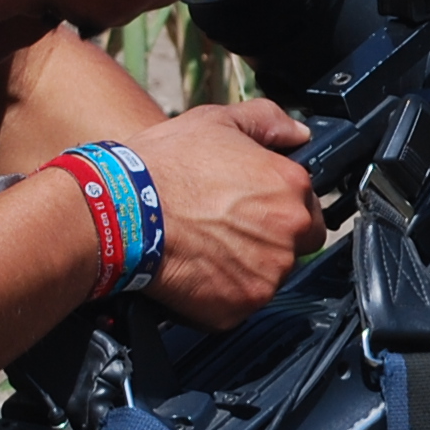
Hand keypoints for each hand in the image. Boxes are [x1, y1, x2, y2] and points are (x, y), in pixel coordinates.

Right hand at [133, 98, 322, 325]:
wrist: (120, 212)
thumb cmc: (163, 167)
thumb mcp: (218, 121)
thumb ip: (268, 122)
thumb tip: (298, 132)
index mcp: (291, 188)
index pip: (309, 204)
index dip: (279, 204)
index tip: (252, 205)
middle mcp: (288, 234)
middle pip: (295, 244)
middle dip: (269, 237)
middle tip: (226, 226)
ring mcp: (266, 275)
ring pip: (268, 275)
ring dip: (247, 265)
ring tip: (206, 246)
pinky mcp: (239, 308)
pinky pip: (240, 303)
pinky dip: (222, 292)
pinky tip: (197, 269)